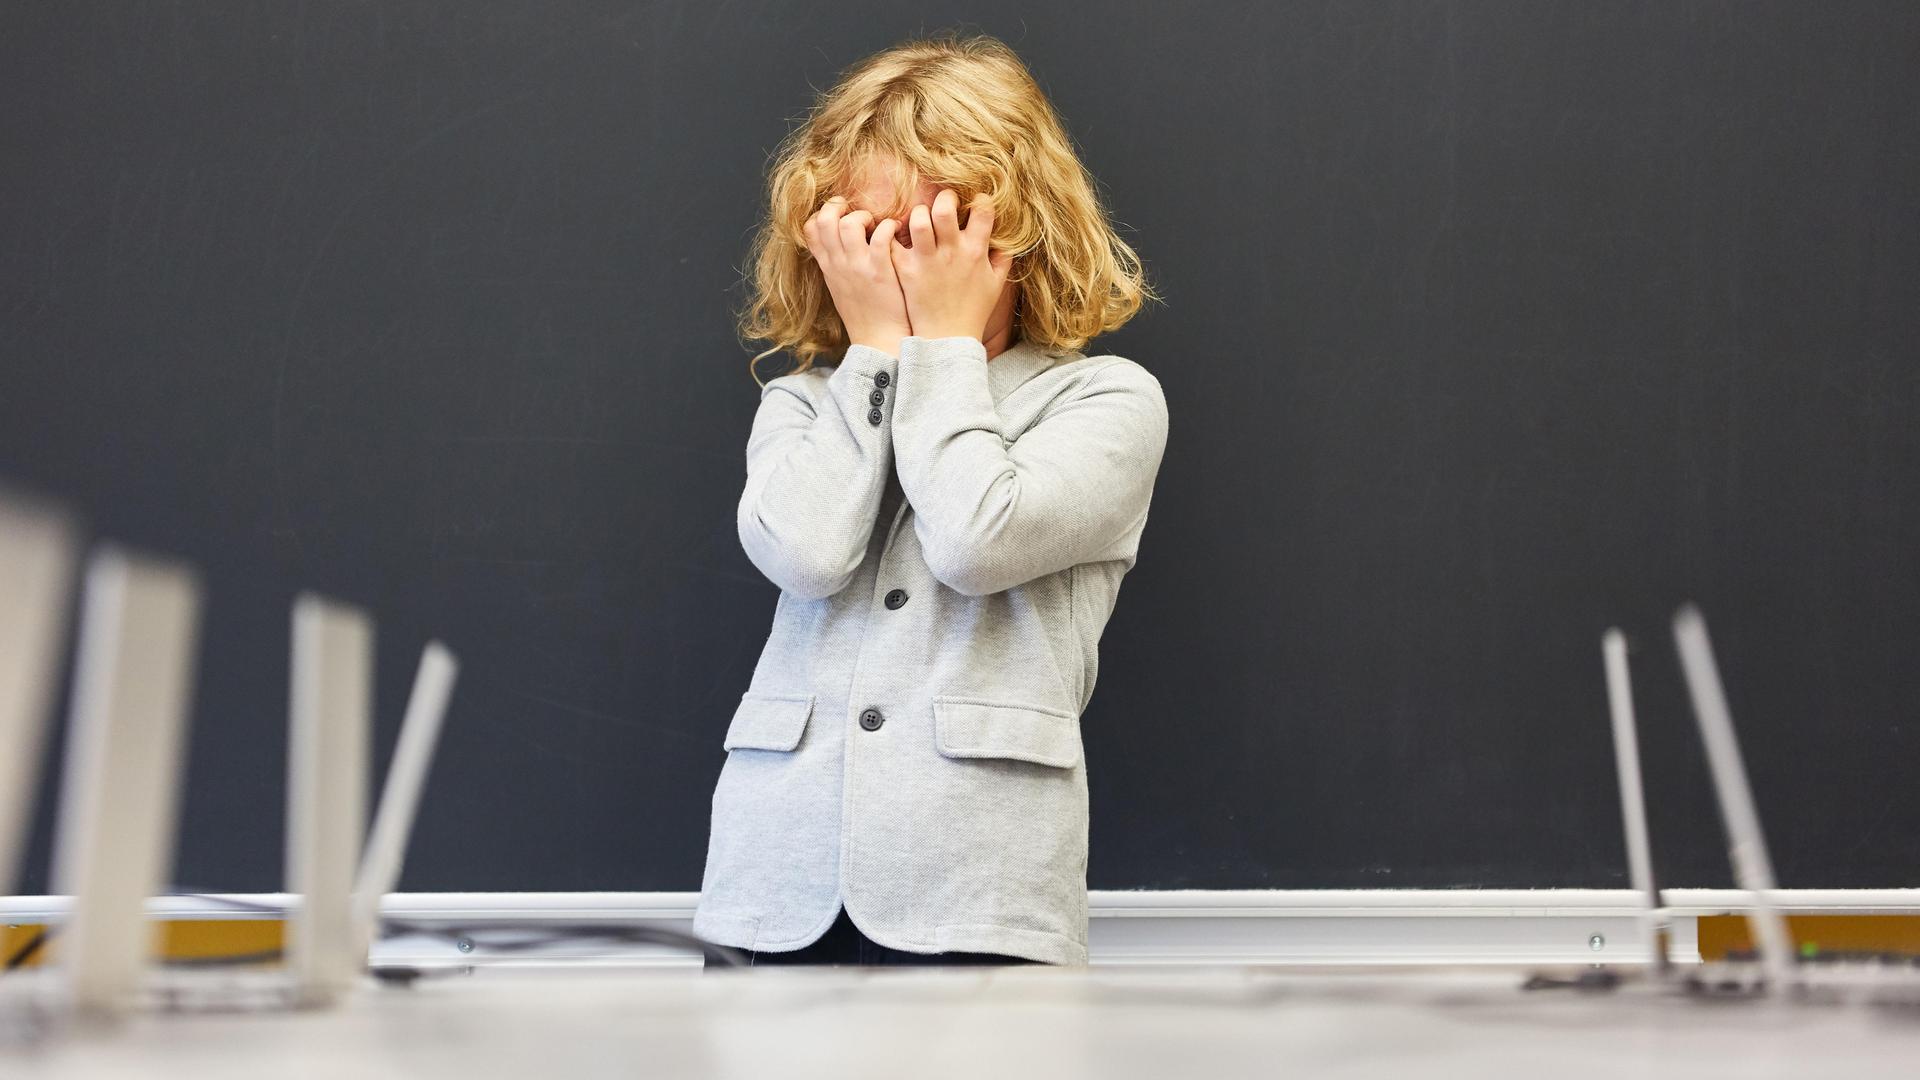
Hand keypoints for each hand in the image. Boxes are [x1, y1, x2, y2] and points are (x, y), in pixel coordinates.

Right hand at [803, 195, 910, 354]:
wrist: (878, 339)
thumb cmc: (864, 313)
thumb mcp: (840, 286)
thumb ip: (836, 263)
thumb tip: (838, 242)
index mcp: (828, 266)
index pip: (809, 228)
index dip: (822, 213)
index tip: (840, 215)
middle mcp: (838, 264)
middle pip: (824, 219)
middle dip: (840, 206)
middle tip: (857, 213)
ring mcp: (857, 267)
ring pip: (849, 224)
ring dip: (863, 216)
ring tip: (875, 225)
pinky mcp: (880, 272)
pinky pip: (880, 236)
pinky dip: (888, 226)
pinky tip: (895, 231)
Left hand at [888, 189, 1011, 342]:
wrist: (948, 339)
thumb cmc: (973, 312)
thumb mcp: (996, 285)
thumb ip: (1002, 260)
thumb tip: (1004, 241)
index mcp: (976, 252)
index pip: (983, 210)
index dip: (980, 201)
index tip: (975, 205)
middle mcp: (951, 252)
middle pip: (945, 207)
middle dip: (944, 197)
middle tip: (943, 203)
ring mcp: (927, 260)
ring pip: (918, 220)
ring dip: (918, 213)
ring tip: (920, 220)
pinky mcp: (906, 271)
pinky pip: (894, 242)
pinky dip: (893, 235)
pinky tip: (899, 238)